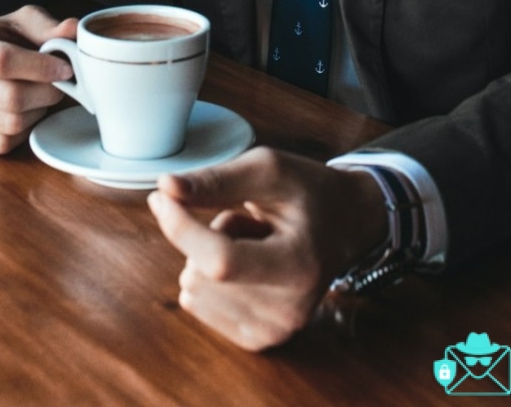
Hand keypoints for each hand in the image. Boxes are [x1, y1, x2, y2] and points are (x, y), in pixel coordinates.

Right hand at [0, 5, 77, 153]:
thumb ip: (49, 27)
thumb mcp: (25, 23)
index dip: (41, 68)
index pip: (3, 60)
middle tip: (59, 85)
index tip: (66, 69)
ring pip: (12, 123)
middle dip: (47, 93)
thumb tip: (73, 30)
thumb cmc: (6, 40)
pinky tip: (25, 112)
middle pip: (12, 97)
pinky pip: (4, 142)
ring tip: (39, 96)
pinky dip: (24, 131)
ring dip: (37, 111)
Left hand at [147, 147, 386, 350]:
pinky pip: (197, 305)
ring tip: (255, 243)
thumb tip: (165, 188)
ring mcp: (275, 331)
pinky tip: (250, 266)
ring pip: (193, 289)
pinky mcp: (258, 340)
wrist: (349, 224)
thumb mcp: (270, 170)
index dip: (181, 228)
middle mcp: (290, 310)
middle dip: (210, 236)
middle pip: (199, 274)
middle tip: (253, 225)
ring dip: (211, 257)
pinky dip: (211, 280)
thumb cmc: (309, 192)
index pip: (220, 260)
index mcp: (300, 266)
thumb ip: (217, 180)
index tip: (162, 197)